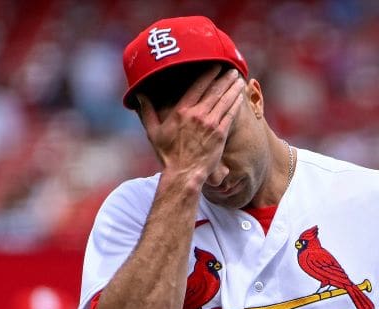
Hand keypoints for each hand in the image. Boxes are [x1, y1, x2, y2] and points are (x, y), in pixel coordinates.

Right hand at [137, 68, 245, 184]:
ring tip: (238, 79)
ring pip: (225, 100)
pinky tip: (240, 96)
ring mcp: (211, 124)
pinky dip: (236, 104)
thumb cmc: (167, 154)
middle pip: (214, 90)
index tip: (216, 65)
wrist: (183, 173)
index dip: (209, 73)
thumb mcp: (153, 132)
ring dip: (233, 88)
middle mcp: (198, 114)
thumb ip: (147, 112)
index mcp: (182, 111)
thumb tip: (138, 96)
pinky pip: (230, 114)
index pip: (198, 86)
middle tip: (232, 69)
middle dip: (224, 78)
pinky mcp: (220, 134)